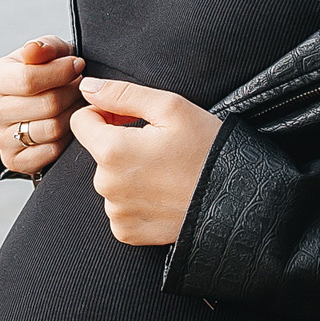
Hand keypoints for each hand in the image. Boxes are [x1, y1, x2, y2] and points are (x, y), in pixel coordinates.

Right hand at [0, 37, 84, 176]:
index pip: (29, 79)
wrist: (36, 106)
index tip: (78, 65)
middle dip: (72, 93)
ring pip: (52, 129)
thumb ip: (44, 47)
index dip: (62, 72)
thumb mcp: (47, 53)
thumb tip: (33, 50)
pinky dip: (67, 139)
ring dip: (74, 115)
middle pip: (46, 104)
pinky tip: (70, 126)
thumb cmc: (45, 74)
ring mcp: (1, 138)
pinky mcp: (14, 160)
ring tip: (78, 104)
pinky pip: (51, 152)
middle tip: (82, 87)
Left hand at [69, 78, 220, 246]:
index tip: (130, 117)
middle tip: (158, 145)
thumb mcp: (170, 107)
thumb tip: (86, 87)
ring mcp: (116, 212)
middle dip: (119, 143)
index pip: (81, 121)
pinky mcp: (127, 232)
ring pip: (110, 179)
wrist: (238, 201)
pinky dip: (135, 198)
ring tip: (165, 171)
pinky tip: (162, 193)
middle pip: (98, 152)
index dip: (104, 112)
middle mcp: (106, 185)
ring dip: (129, 171)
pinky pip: (119, 207)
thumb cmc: (208, 148)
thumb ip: (121, 93)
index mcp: (112, 151)